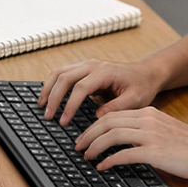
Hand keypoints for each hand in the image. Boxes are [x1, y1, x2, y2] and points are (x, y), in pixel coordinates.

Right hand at [39, 59, 164, 124]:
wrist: (146, 73)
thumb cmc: (141, 86)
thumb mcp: (135, 100)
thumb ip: (117, 108)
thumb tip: (97, 117)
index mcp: (104, 72)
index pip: (80, 88)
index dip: (70, 105)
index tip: (63, 121)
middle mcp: (92, 65)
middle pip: (64, 77)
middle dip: (53, 97)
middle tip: (47, 116)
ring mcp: (87, 65)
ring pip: (59, 72)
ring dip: (48, 88)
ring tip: (41, 105)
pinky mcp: (84, 69)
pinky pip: (63, 73)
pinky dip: (53, 84)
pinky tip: (48, 96)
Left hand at [73, 106, 187, 180]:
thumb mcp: (165, 130)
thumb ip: (146, 131)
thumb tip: (125, 142)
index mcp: (149, 113)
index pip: (113, 114)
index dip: (94, 125)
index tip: (85, 135)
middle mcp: (147, 121)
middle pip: (107, 122)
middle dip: (88, 134)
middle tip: (78, 146)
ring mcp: (150, 135)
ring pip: (112, 135)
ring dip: (94, 146)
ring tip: (86, 156)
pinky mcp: (155, 152)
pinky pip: (124, 154)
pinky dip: (109, 160)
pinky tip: (103, 166)